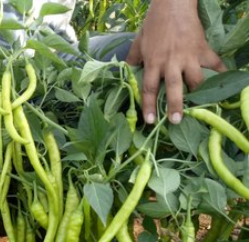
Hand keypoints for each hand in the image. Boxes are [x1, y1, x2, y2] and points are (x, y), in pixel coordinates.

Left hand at [126, 0, 225, 124]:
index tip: (150, 120)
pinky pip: (215, 64)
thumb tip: (127, 75)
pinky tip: (222, 83)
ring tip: (198, 105)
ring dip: (197, 93)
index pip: (149, 88)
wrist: (174, 5)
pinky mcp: (203, 49)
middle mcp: (171, 62)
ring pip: (196, 79)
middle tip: (176, 121)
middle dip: (175, 106)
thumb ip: (133, 60)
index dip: (149, 106)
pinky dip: (220, 73)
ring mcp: (189, 56)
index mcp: (153, 62)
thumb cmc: (154, 24)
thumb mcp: (139, 42)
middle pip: (174, 88)